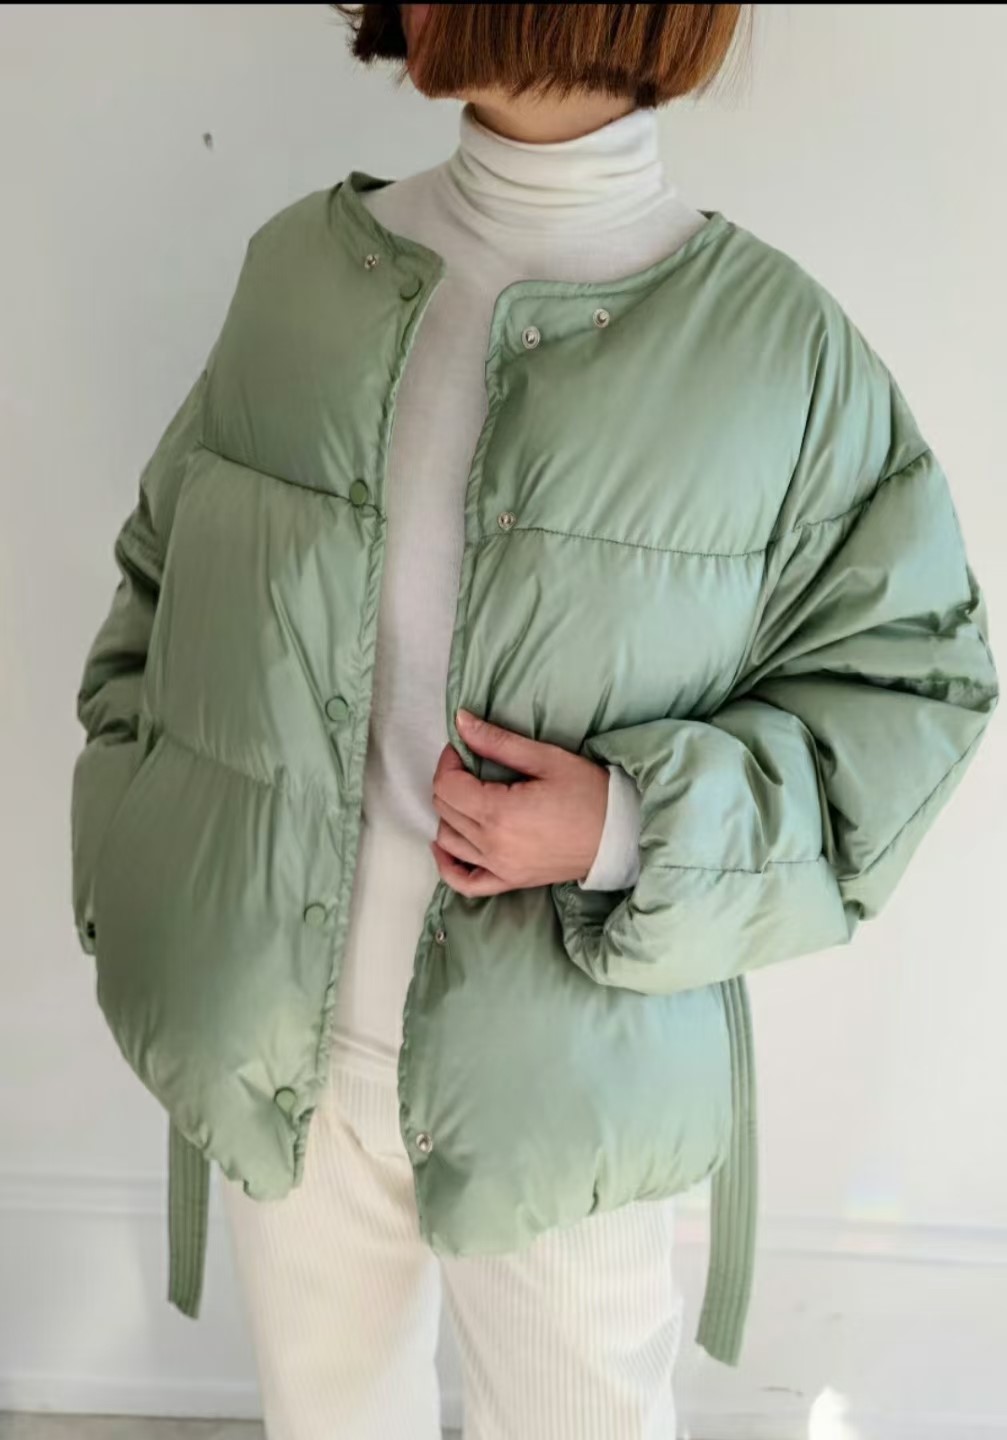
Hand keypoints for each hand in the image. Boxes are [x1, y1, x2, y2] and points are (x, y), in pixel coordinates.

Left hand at [430, 709, 608, 896]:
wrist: (620, 835)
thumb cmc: (589, 793)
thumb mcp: (546, 759)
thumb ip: (498, 742)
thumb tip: (461, 721)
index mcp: (498, 813)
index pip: (447, 785)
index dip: (449, 762)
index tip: (464, 749)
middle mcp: (492, 845)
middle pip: (445, 810)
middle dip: (450, 782)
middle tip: (471, 766)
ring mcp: (499, 868)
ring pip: (448, 840)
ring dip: (450, 815)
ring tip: (470, 797)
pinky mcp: (510, 881)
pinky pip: (465, 883)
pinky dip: (448, 866)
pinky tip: (445, 846)